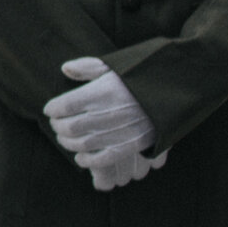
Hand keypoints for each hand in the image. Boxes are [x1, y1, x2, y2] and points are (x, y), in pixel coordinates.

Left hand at [45, 57, 161, 190]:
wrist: (177, 91)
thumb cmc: (143, 76)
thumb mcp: (117, 65)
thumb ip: (89, 67)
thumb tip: (65, 68)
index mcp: (104, 91)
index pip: (66, 105)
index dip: (53, 109)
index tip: (49, 109)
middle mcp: (111, 112)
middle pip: (71, 126)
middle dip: (58, 127)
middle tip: (56, 125)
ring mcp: (122, 131)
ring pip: (84, 143)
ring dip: (69, 144)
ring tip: (64, 139)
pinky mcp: (133, 145)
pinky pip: (104, 158)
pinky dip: (88, 161)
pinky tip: (80, 158)